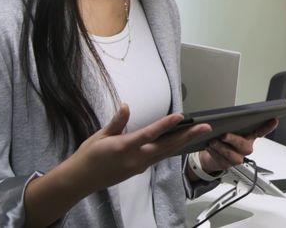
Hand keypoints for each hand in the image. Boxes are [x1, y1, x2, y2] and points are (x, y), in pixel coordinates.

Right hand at [67, 104, 210, 193]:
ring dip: (183, 142)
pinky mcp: (139, 170)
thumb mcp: (100, 136)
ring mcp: (139, 166)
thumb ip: (117, 122)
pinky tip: (181, 142)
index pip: (150, 134)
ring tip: (199, 133)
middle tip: (205, 127)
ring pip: (166, 153)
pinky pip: (159, 158)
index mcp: (124, 147)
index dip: (166, 124)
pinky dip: (172, 149)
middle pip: (166, 146)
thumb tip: (126, 106)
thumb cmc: (89, 156)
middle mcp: (135, 158)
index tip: (180, 116)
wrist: (81, 180)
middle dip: (187, 136)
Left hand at [198, 118, 278, 172]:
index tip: (274, 120)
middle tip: (224, 135)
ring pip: (232, 155)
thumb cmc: (219, 137)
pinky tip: (210, 147)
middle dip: (234, 140)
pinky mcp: (228, 165)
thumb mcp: (222, 127)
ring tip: (212, 142)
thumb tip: (215, 122)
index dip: (268, 126)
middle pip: (244, 145)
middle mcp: (246, 147)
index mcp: (248, 136)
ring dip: (221, 148)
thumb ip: (224, 123)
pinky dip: (214, 153)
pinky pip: (222, 160)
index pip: (260, 131)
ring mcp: (238, 157)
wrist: (209, 153)